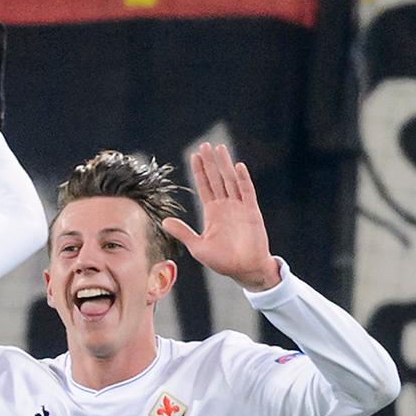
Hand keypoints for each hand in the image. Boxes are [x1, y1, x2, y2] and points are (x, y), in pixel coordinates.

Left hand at [161, 143, 278, 291]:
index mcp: (212, 212)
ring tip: (220, 148)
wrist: (245, 270)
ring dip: (225, 165)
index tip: (194, 156)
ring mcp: (239, 207)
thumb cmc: (222, 261)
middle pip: (217, 179)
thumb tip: (164, 221)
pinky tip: (238, 167)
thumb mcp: (198, 246)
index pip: (204, 187)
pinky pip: (247, 192)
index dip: (199, 171)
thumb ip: (183, 232)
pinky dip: (243, 180)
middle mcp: (226, 206)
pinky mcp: (252, 212)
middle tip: (205, 145)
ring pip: (231, 180)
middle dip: (210, 162)